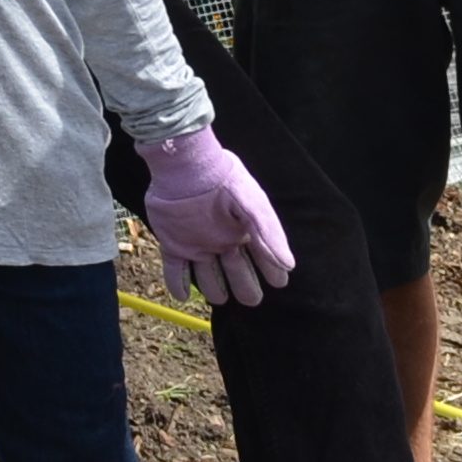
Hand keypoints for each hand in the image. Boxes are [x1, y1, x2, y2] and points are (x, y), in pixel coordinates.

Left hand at [136, 124, 291, 308]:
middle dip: (245, 288)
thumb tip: (288, 265)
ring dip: (213, 289)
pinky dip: (178, 285)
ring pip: (208, 277)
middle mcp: (223, 241)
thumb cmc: (223, 181)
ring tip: (219, 296)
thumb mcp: (252, 204)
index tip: (278, 282)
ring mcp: (198, 244)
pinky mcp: (173, 244)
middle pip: (238, 274)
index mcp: (243, 232)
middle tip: (249, 297)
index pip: (263, 260)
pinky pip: (175, 270)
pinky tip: (183, 295)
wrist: (185, 165)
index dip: (272, 273)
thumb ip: (269, 233)